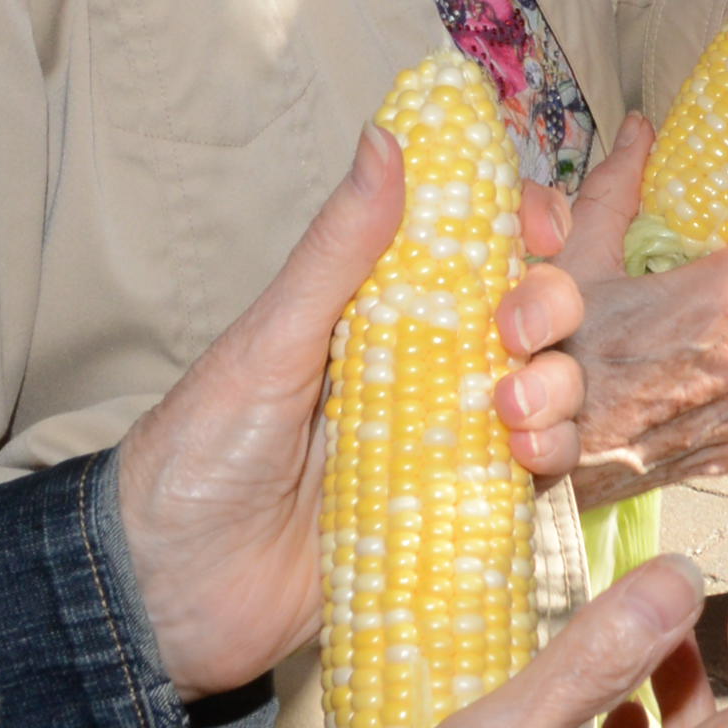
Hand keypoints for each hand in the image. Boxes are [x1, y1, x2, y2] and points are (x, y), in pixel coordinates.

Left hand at [110, 126, 590, 696]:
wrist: (170, 591)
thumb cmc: (200, 451)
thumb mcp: (271, 340)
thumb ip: (338, 249)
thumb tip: (386, 136)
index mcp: (376, 310)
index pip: (474, 245)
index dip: (524, 223)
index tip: (540, 224)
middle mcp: (423, 367)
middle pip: (530, 313)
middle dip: (548, 305)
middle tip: (514, 331)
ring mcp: (444, 440)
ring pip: (547, 390)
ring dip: (556, 385)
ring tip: (511, 410)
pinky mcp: (456, 515)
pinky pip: (532, 476)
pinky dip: (550, 457)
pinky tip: (526, 459)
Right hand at [506, 116, 727, 506]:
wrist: (526, 470)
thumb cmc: (546, 361)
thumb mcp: (573, 262)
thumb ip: (618, 189)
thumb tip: (641, 130)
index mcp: (725, 306)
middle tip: (682, 285)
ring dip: (726, 339)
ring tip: (664, 343)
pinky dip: (713, 389)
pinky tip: (662, 387)